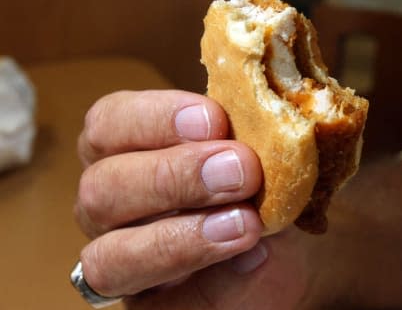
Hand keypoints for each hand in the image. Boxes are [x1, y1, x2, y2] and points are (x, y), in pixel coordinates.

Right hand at [74, 89, 401, 309]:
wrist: (293, 244)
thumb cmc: (264, 183)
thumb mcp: (263, 147)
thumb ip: (258, 131)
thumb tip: (270, 117)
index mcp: (126, 149)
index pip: (109, 124)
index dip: (155, 118)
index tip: (215, 118)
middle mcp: (111, 205)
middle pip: (102, 188)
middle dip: (174, 177)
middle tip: (240, 170)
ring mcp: (124, 260)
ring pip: (109, 257)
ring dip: (180, 237)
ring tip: (246, 224)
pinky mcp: (150, 307)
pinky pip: (162, 305)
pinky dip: (213, 281)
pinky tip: (254, 259)